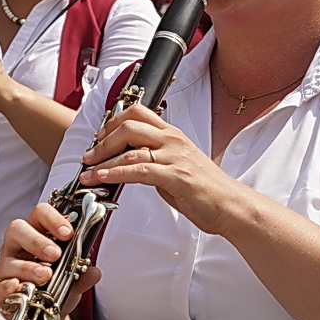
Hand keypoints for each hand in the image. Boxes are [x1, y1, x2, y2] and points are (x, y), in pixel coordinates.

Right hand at [0, 202, 102, 319]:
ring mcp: (5, 268)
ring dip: (27, 267)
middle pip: (17, 229)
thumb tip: (94, 272)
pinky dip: (8, 286)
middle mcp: (17, 248)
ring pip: (7, 260)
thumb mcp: (71, 282)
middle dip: (37, 240)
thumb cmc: (52, 290)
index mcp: (36, 236)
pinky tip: (18, 287)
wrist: (40, 317)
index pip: (40, 214)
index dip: (53, 219)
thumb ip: (81, 276)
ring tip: (45, 275)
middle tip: (55, 254)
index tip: (68, 233)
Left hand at [76, 104, 255, 236]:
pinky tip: (102, 179)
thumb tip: (132, 166)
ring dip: (103, 161)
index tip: (99, 137)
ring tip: (88, 172)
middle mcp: (173, 141)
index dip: (114, 121)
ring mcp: (174, 157)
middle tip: (89, 155)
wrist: (231, 206)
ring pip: (130, 149)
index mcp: (173, 135)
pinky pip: (138, 170)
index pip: (138, 113)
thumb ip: (155, 163)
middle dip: (103, 140)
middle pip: (129, 126)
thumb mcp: (177, 168)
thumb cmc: (206, 191)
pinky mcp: (175, 176)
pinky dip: (115, 173)